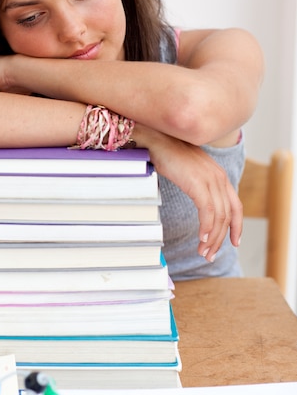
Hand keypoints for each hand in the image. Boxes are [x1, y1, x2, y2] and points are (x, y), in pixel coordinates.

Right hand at [133, 124, 241, 261]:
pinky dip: (205, 227)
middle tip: (209, 254)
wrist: (157, 140)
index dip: (236, 226)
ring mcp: (210, 180)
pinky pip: (207, 212)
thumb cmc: (168, 155)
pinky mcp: (198, 184)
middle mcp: (219, 178)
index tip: (233, 242)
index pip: (235, 206)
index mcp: (219, 176)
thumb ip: (198, 184)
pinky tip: (200, 238)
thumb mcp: (190, 171)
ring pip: (219, 217)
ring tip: (203, 251)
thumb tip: (198, 201)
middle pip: (228, 215)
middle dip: (220, 238)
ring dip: (211, 238)